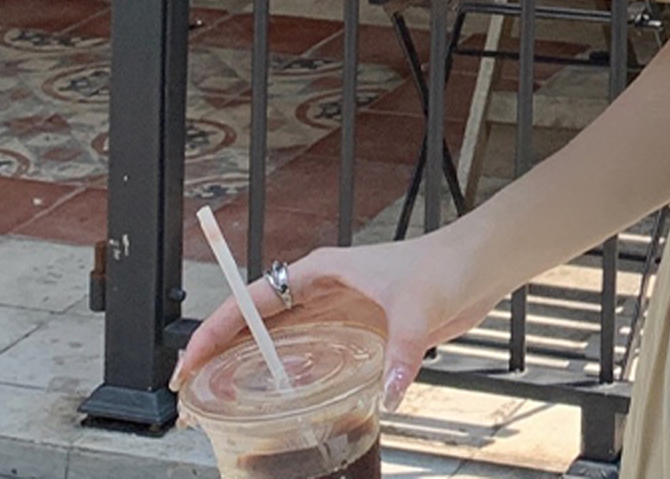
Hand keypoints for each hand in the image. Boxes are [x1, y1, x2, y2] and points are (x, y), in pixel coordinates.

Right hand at [170, 231, 498, 413]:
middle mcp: (325, 290)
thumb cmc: (446, 265)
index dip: (217, 329)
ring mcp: (341, 310)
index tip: (190, 361)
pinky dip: (290, 375)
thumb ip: (402, 350)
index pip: (253, 299)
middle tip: (193, 393)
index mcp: (323, 271)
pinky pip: (312, 355)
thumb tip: (390, 390)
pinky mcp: (360, 329)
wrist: (479, 265)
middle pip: (258, 322)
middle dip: (222, 354)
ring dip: (252, 367)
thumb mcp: (419, 307)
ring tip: (221, 403)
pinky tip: (280, 402)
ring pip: (281, 341)